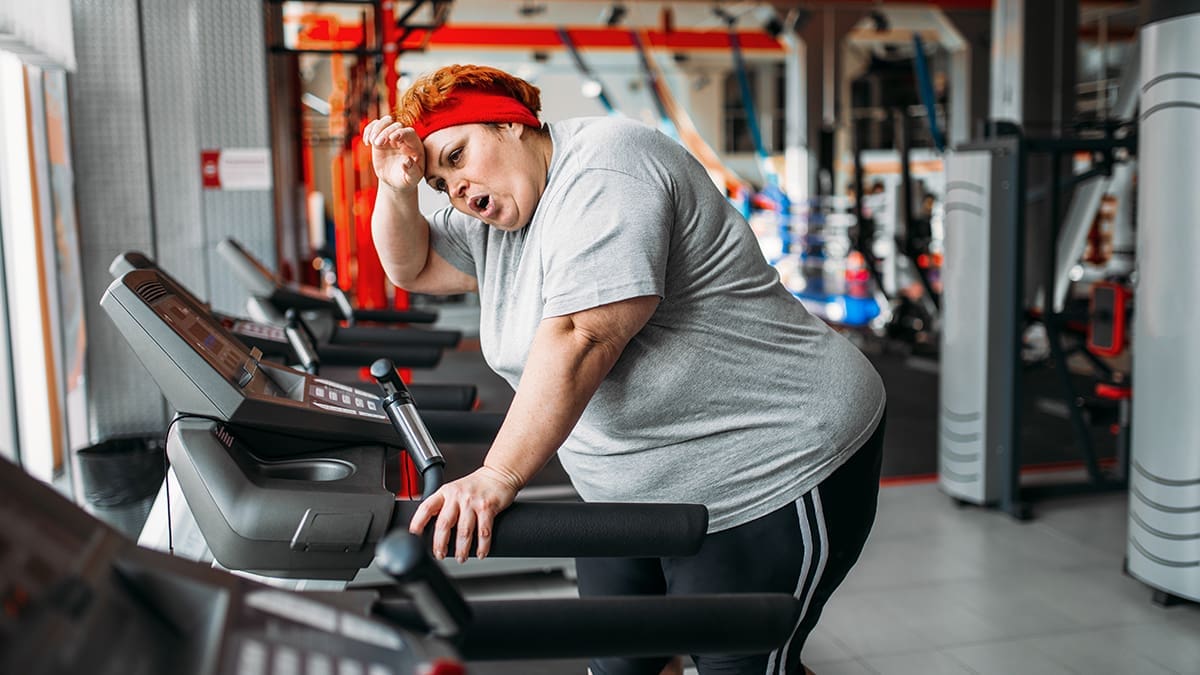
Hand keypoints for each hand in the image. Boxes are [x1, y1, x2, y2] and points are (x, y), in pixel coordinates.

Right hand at [361, 115, 424, 191]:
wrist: (395, 180)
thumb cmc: (406, 179)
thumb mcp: (411, 179)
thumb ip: (411, 170)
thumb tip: (407, 161)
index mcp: (415, 146)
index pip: (409, 132)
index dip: (401, 133)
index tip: (392, 138)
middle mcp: (404, 138)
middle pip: (396, 125)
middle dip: (385, 132)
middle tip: (377, 144)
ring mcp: (392, 136)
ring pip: (385, 122)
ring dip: (376, 128)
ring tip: (371, 142)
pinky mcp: (381, 137)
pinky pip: (375, 126)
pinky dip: (369, 130)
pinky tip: (367, 142)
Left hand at [408, 466, 522, 561]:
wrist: (499, 474)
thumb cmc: (476, 485)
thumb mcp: (454, 490)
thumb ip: (444, 505)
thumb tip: (432, 529)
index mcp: (445, 492)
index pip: (426, 507)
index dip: (418, 522)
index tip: (414, 536)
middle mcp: (457, 496)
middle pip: (444, 524)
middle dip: (440, 543)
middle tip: (440, 555)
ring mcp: (472, 502)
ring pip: (464, 531)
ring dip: (462, 549)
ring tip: (461, 558)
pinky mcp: (488, 508)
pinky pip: (483, 532)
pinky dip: (482, 546)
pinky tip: (481, 553)